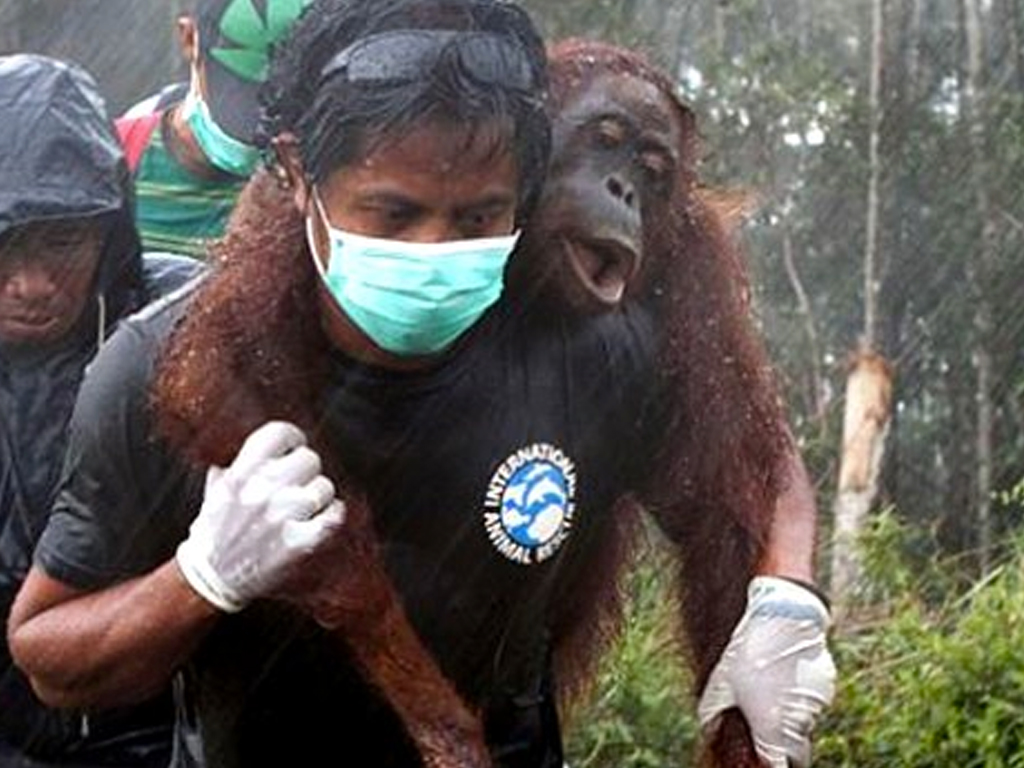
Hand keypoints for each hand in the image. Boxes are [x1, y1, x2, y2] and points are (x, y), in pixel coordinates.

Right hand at [175, 421, 345, 611]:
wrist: (211, 580)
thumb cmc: (215, 534)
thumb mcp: (215, 492)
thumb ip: (232, 468)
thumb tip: (244, 454)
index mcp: (240, 474)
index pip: (279, 433)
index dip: (292, 439)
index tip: (293, 448)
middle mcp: (260, 492)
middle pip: (309, 458)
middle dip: (307, 471)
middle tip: (299, 483)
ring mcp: (280, 518)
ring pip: (324, 487)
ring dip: (319, 497)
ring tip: (308, 506)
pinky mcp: (296, 544)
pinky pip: (333, 517)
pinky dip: (332, 516)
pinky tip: (323, 519)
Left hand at [697, 576, 835, 767]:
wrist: (783, 616)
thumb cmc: (748, 650)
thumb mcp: (720, 682)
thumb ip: (712, 713)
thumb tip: (708, 730)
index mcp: (772, 727)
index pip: (778, 767)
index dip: (769, 766)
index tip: (762, 761)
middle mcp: (799, 722)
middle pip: (795, 750)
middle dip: (782, 745)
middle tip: (765, 726)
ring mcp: (817, 705)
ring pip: (805, 723)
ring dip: (791, 716)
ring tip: (772, 687)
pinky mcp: (827, 687)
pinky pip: (815, 701)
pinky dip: (802, 696)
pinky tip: (787, 673)